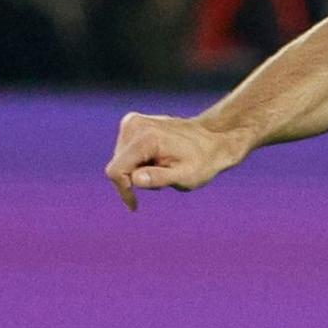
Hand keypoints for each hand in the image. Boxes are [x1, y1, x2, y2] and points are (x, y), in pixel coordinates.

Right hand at [104, 112, 246, 209]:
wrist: (211, 139)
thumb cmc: (202, 162)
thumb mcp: (185, 176)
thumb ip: (159, 178)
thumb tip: (135, 180)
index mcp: (146, 139)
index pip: (116, 171)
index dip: (122, 191)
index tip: (134, 205)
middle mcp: (134, 125)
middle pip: (118, 166)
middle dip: (135, 178)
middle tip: (164, 177)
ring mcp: (132, 121)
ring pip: (121, 160)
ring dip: (138, 169)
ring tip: (163, 166)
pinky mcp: (131, 123)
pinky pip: (125, 152)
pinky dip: (139, 160)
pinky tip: (158, 158)